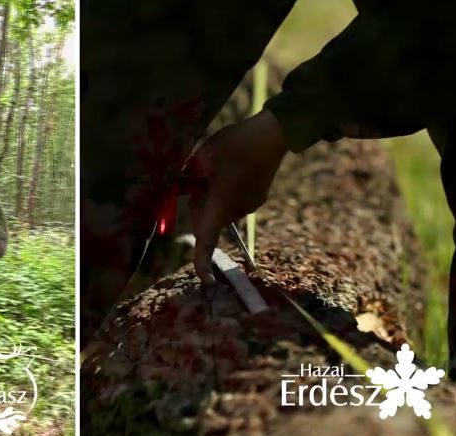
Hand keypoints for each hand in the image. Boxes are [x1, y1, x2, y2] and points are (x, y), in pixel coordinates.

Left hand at [191, 109, 287, 289]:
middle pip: (208, 219)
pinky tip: (230, 168)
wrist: (274, 134)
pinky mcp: (257, 196)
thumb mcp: (203, 157)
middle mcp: (237, 210)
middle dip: (197, 205)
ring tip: (215, 168)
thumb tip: (182, 187)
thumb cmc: (235, 144)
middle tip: (195, 177)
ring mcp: (250, 204)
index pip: (207, 240)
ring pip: (220, 208)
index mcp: (221, 206)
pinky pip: (234, 200)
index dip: (202, 261)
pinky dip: (225, 191)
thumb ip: (189, 176)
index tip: (204, 280)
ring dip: (211, 196)